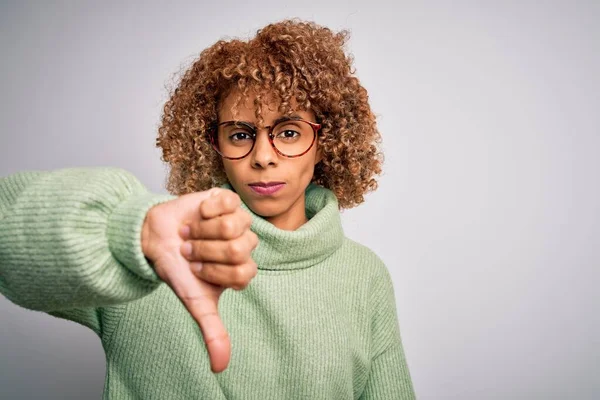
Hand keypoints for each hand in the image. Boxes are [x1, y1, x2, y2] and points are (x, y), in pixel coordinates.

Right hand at [140, 188, 257, 372]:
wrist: (156, 238)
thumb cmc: (178, 269)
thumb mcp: (195, 302)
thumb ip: (213, 331)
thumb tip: (220, 368)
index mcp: (243, 269)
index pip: (243, 272)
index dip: (215, 271)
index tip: (197, 269)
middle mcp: (245, 245)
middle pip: (237, 248)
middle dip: (206, 250)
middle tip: (191, 249)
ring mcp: (239, 221)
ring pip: (232, 225)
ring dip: (203, 231)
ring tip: (191, 232)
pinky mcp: (228, 200)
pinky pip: (227, 203)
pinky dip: (205, 211)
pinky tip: (198, 215)